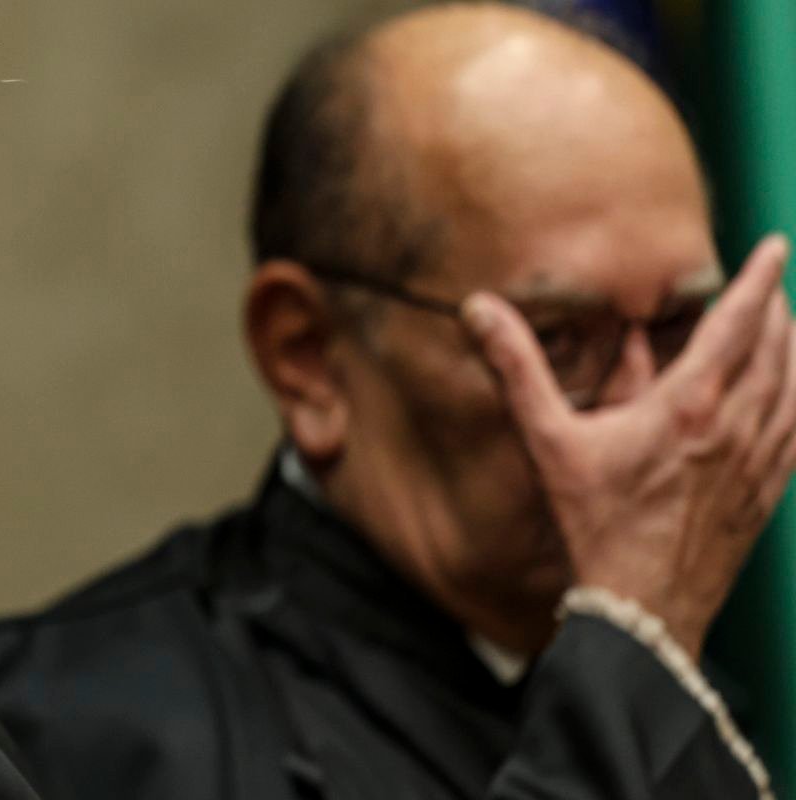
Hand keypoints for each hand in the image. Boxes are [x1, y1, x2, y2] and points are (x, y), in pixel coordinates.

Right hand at [461, 234, 795, 658]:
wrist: (643, 607)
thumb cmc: (595, 524)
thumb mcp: (548, 442)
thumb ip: (518, 369)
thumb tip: (481, 309)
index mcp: (688, 406)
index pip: (738, 324)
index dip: (760, 279)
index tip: (776, 245)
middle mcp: (735, 427)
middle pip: (778, 349)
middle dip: (779, 309)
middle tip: (776, 281)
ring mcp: (759, 463)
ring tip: (789, 328)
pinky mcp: (767, 495)